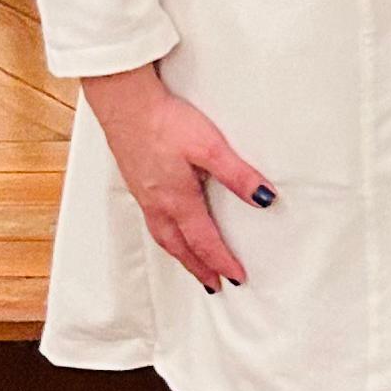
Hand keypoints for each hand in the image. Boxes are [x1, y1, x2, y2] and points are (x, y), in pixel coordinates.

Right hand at [83, 63, 272, 293]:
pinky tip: (169, 230)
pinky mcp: (137, 182)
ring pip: (163, 237)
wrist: (125, 104)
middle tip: (215, 285)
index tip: (237, 279)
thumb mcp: (211, 147)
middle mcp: (158, 204)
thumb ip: (238, 175)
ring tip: (193, 266)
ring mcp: (144, 195)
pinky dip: (166, 237)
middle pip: (180, 247)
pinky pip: (153, 223)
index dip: (222, 262)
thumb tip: (265, 199)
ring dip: (180, 255)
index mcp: (178, 200)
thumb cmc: (166, 122)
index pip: (205, 241)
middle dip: (199, 268)